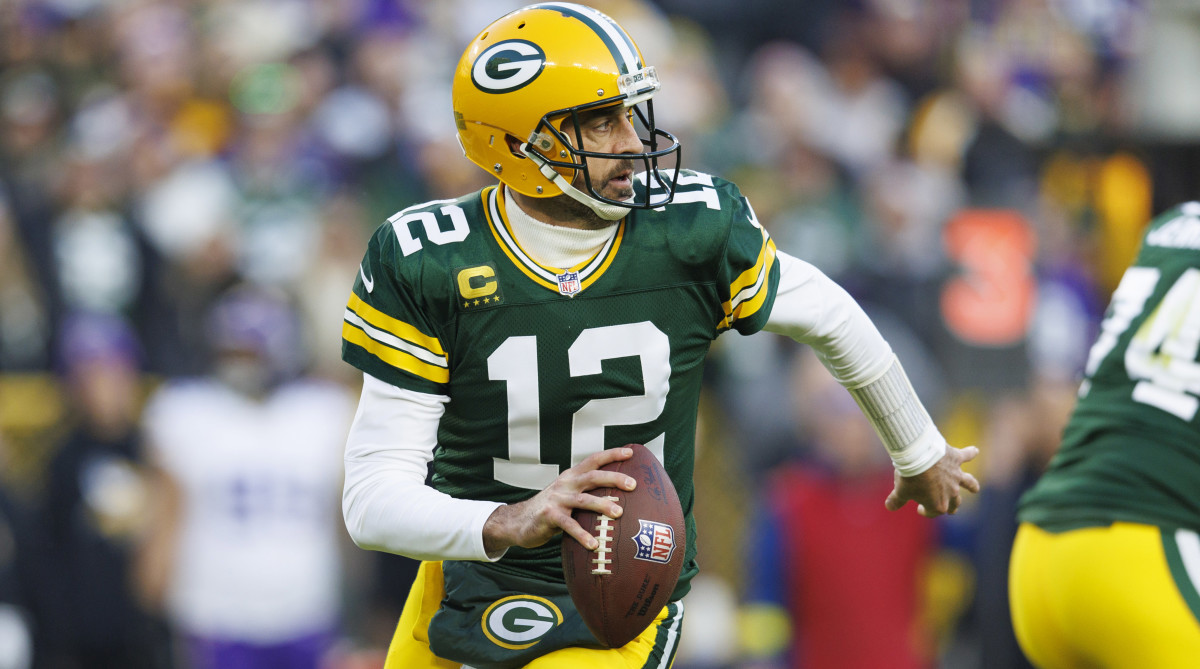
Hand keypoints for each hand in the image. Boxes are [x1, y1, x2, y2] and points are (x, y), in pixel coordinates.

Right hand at [483, 447, 638, 556]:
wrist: (518, 521)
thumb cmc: (551, 510)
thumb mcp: (568, 495)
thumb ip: (586, 494)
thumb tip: (620, 500)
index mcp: (572, 476)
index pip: (594, 460)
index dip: (612, 454)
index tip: (630, 452)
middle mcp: (566, 483)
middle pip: (593, 476)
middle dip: (614, 478)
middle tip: (633, 484)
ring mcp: (557, 499)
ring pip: (583, 500)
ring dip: (602, 505)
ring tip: (619, 513)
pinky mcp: (549, 516)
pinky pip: (569, 525)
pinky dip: (582, 534)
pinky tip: (594, 544)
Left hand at [885, 445, 980, 517]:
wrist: (919, 457)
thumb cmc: (910, 477)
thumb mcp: (900, 491)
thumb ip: (896, 500)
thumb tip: (889, 507)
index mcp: (937, 504)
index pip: (933, 512)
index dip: (925, 512)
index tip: (919, 509)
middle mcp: (951, 492)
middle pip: (955, 503)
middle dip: (953, 507)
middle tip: (952, 510)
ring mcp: (956, 476)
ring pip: (968, 483)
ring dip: (972, 486)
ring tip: (975, 488)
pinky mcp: (956, 459)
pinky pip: (966, 455)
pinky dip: (970, 452)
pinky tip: (974, 450)